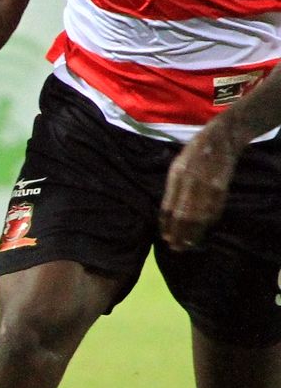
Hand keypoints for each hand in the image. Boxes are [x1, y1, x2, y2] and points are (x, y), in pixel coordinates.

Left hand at [160, 125, 237, 250]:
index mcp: (176, 177)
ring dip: (193, 233)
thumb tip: (168, 212)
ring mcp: (209, 188)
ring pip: (200, 217)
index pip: (169, 207)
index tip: (165, 237)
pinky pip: (214, 212)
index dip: (166, 225)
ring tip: (186, 245)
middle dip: (179, 234)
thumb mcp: (176, 167)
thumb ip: (172, 189)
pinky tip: (201, 232)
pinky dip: (206, 224)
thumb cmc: (193, 153)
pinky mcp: (222, 190)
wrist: (220, 139)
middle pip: (184, 216)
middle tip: (175, 247)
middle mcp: (192, 184)